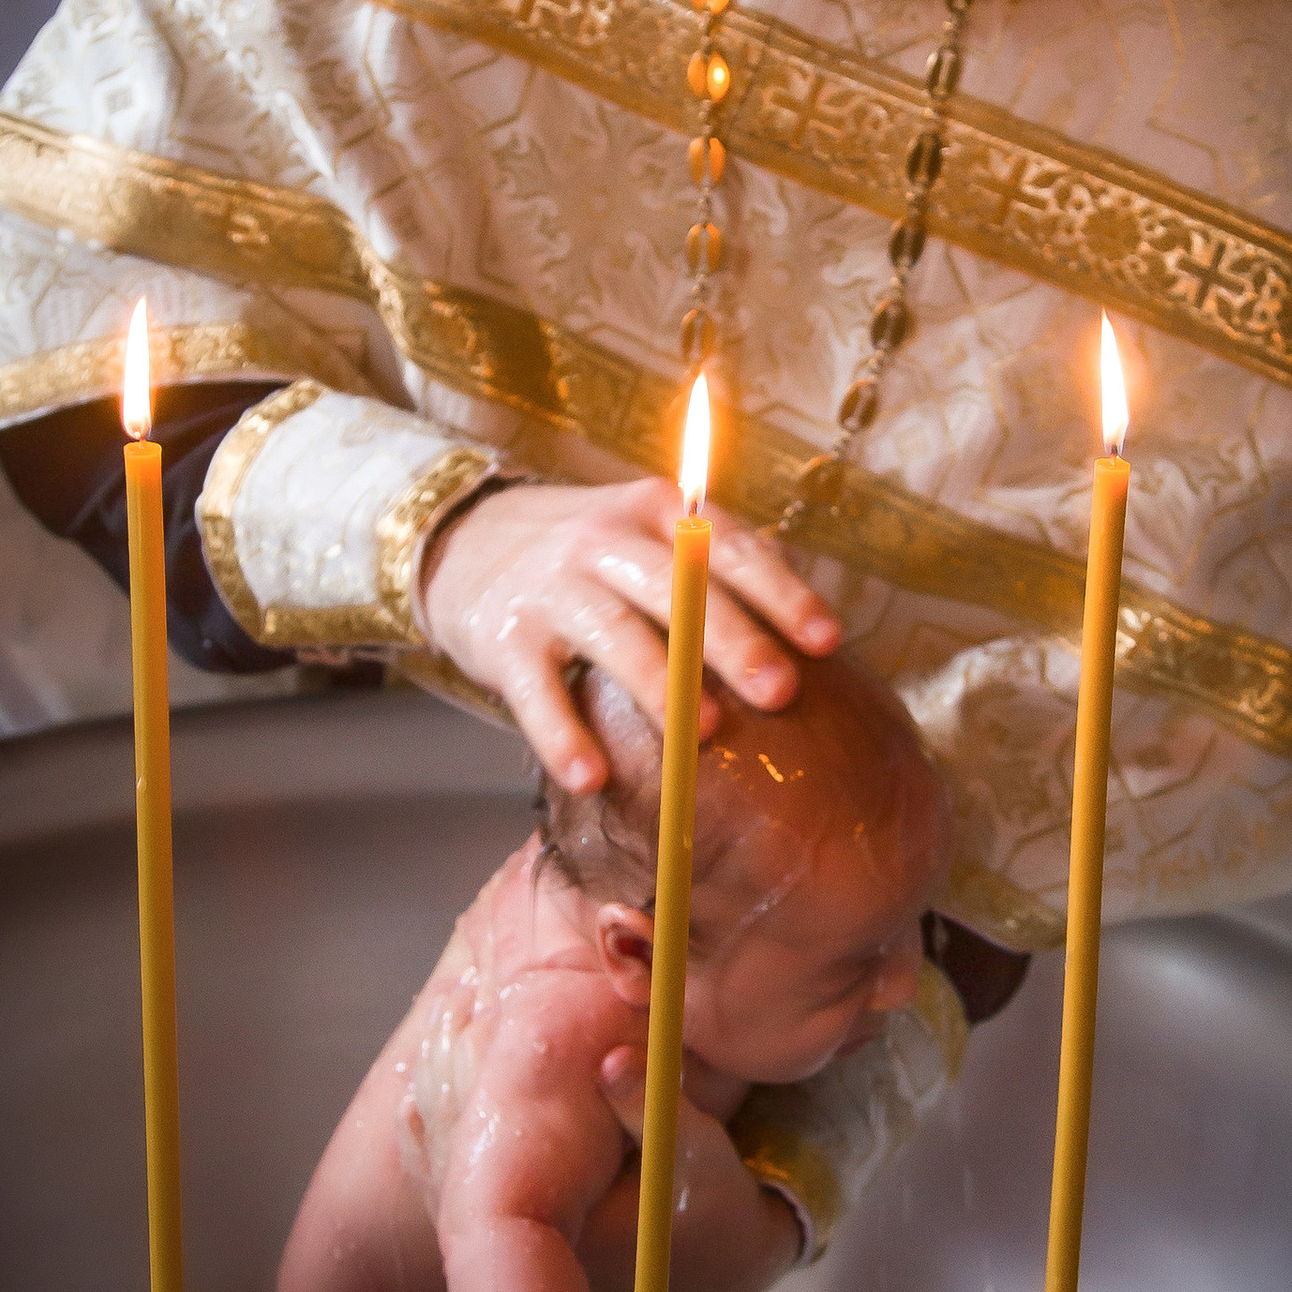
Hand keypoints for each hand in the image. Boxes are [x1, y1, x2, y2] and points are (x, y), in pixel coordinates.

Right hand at [421, 475, 839, 789]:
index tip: (826, 640)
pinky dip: (562, 735)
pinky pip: (537, 692)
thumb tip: (817, 633)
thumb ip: (719, 572)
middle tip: (780, 690)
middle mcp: (604, 541)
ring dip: (661, 685)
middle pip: (677, 588)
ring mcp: (551, 587)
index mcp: (657, 513)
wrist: (465, 542)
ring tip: (703, 735)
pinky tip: (590, 778)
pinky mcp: (504, 638)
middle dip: (731, 639)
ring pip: (613, 635)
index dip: (780, 592)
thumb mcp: (651, 539)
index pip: (728, 548)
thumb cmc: (590, 558)